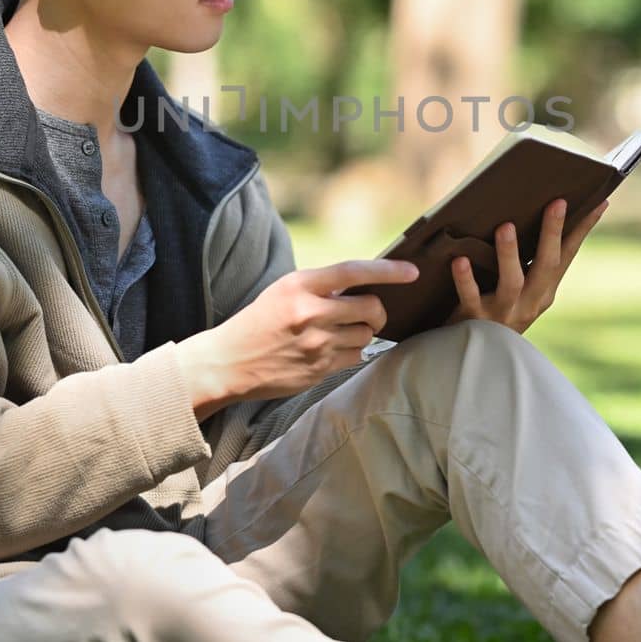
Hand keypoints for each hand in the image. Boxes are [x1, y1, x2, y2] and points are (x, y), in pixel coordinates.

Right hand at [175, 258, 415, 418]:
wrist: (228, 362)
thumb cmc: (259, 322)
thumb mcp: (284, 291)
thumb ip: (321, 287)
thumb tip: (365, 285)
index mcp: (300, 285)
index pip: (354, 271)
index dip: (388, 271)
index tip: (411, 272)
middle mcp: (310, 313)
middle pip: (371, 308)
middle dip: (378, 310)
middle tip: (369, 312)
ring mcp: (316, 344)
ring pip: (366, 335)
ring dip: (362, 333)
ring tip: (339, 332)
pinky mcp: (319, 370)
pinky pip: (355, 357)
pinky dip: (352, 352)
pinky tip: (332, 350)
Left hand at [445, 197, 608, 334]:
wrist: (473, 355)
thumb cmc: (495, 308)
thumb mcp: (520, 287)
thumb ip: (528, 259)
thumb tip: (527, 211)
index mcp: (545, 290)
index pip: (568, 254)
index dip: (583, 229)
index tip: (599, 201)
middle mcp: (530, 301)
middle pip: (546, 266)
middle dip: (552, 233)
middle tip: (557, 203)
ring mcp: (504, 312)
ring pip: (511, 283)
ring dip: (509, 254)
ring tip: (505, 226)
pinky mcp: (475, 320)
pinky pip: (470, 297)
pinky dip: (465, 279)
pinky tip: (460, 260)